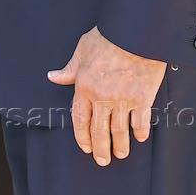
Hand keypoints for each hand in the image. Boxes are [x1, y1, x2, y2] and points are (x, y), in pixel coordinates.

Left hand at [47, 26, 166, 165]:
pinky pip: (140, 121)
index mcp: (84, 86)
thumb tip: (52, 77)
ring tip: (120, 155)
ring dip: (119, 146)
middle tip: (102, 161)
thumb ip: (69, 68)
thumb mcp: (82, 50)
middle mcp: (102, 97)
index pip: (80, 118)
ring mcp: (123, 100)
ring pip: (119, 130)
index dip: (82, 136)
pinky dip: (139, 131)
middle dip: (100, 148)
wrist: (134, 34)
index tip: (86, 147)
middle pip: (99, 130)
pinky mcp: (143, 98)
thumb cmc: (106, 38)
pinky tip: (139, 138)